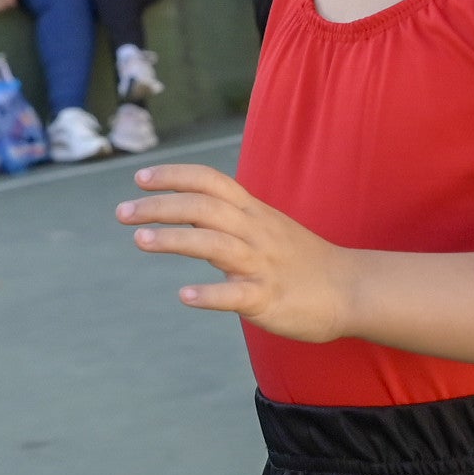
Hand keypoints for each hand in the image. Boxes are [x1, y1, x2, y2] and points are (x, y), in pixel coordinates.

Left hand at [118, 162, 353, 340]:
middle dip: (160, 206)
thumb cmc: (302, 260)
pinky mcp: (270, 298)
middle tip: (122, 213)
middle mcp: (256, 232)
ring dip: (175, 240)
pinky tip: (185, 296)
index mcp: (253, 212)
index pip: (210, 181)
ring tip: (140, 240)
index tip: (139, 178)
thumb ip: (225, 221)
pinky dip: (210, 294)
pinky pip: (237, 294)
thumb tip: (183, 215)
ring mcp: (263, 265)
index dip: (174, 176)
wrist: (351, 289)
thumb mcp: (264, 228)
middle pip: (204, 208)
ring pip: (215, 245)